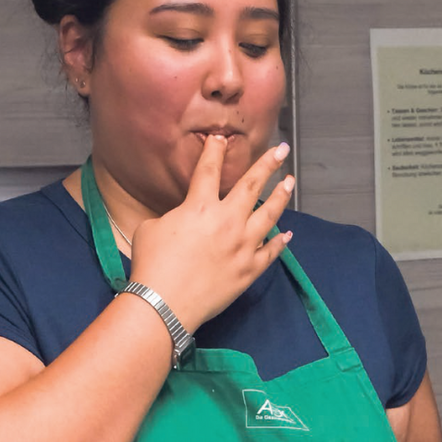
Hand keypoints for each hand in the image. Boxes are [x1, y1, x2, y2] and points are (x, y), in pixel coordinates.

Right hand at [127, 136, 294, 331]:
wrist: (163, 304)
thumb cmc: (151, 265)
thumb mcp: (152, 228)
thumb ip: (174, 217)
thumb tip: (183, 218)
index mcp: (200, 207)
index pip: (210, 170)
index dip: (215, 150)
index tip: (222, 137)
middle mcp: (227, 222)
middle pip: (252, 185)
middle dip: (267, 164)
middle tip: (281, 150)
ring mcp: (242, 246)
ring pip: (269, 215)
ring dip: (281, 196)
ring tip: (290, 182)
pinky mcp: (249, 270)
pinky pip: (270, 252)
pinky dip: (280, 243)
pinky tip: (287, 234)